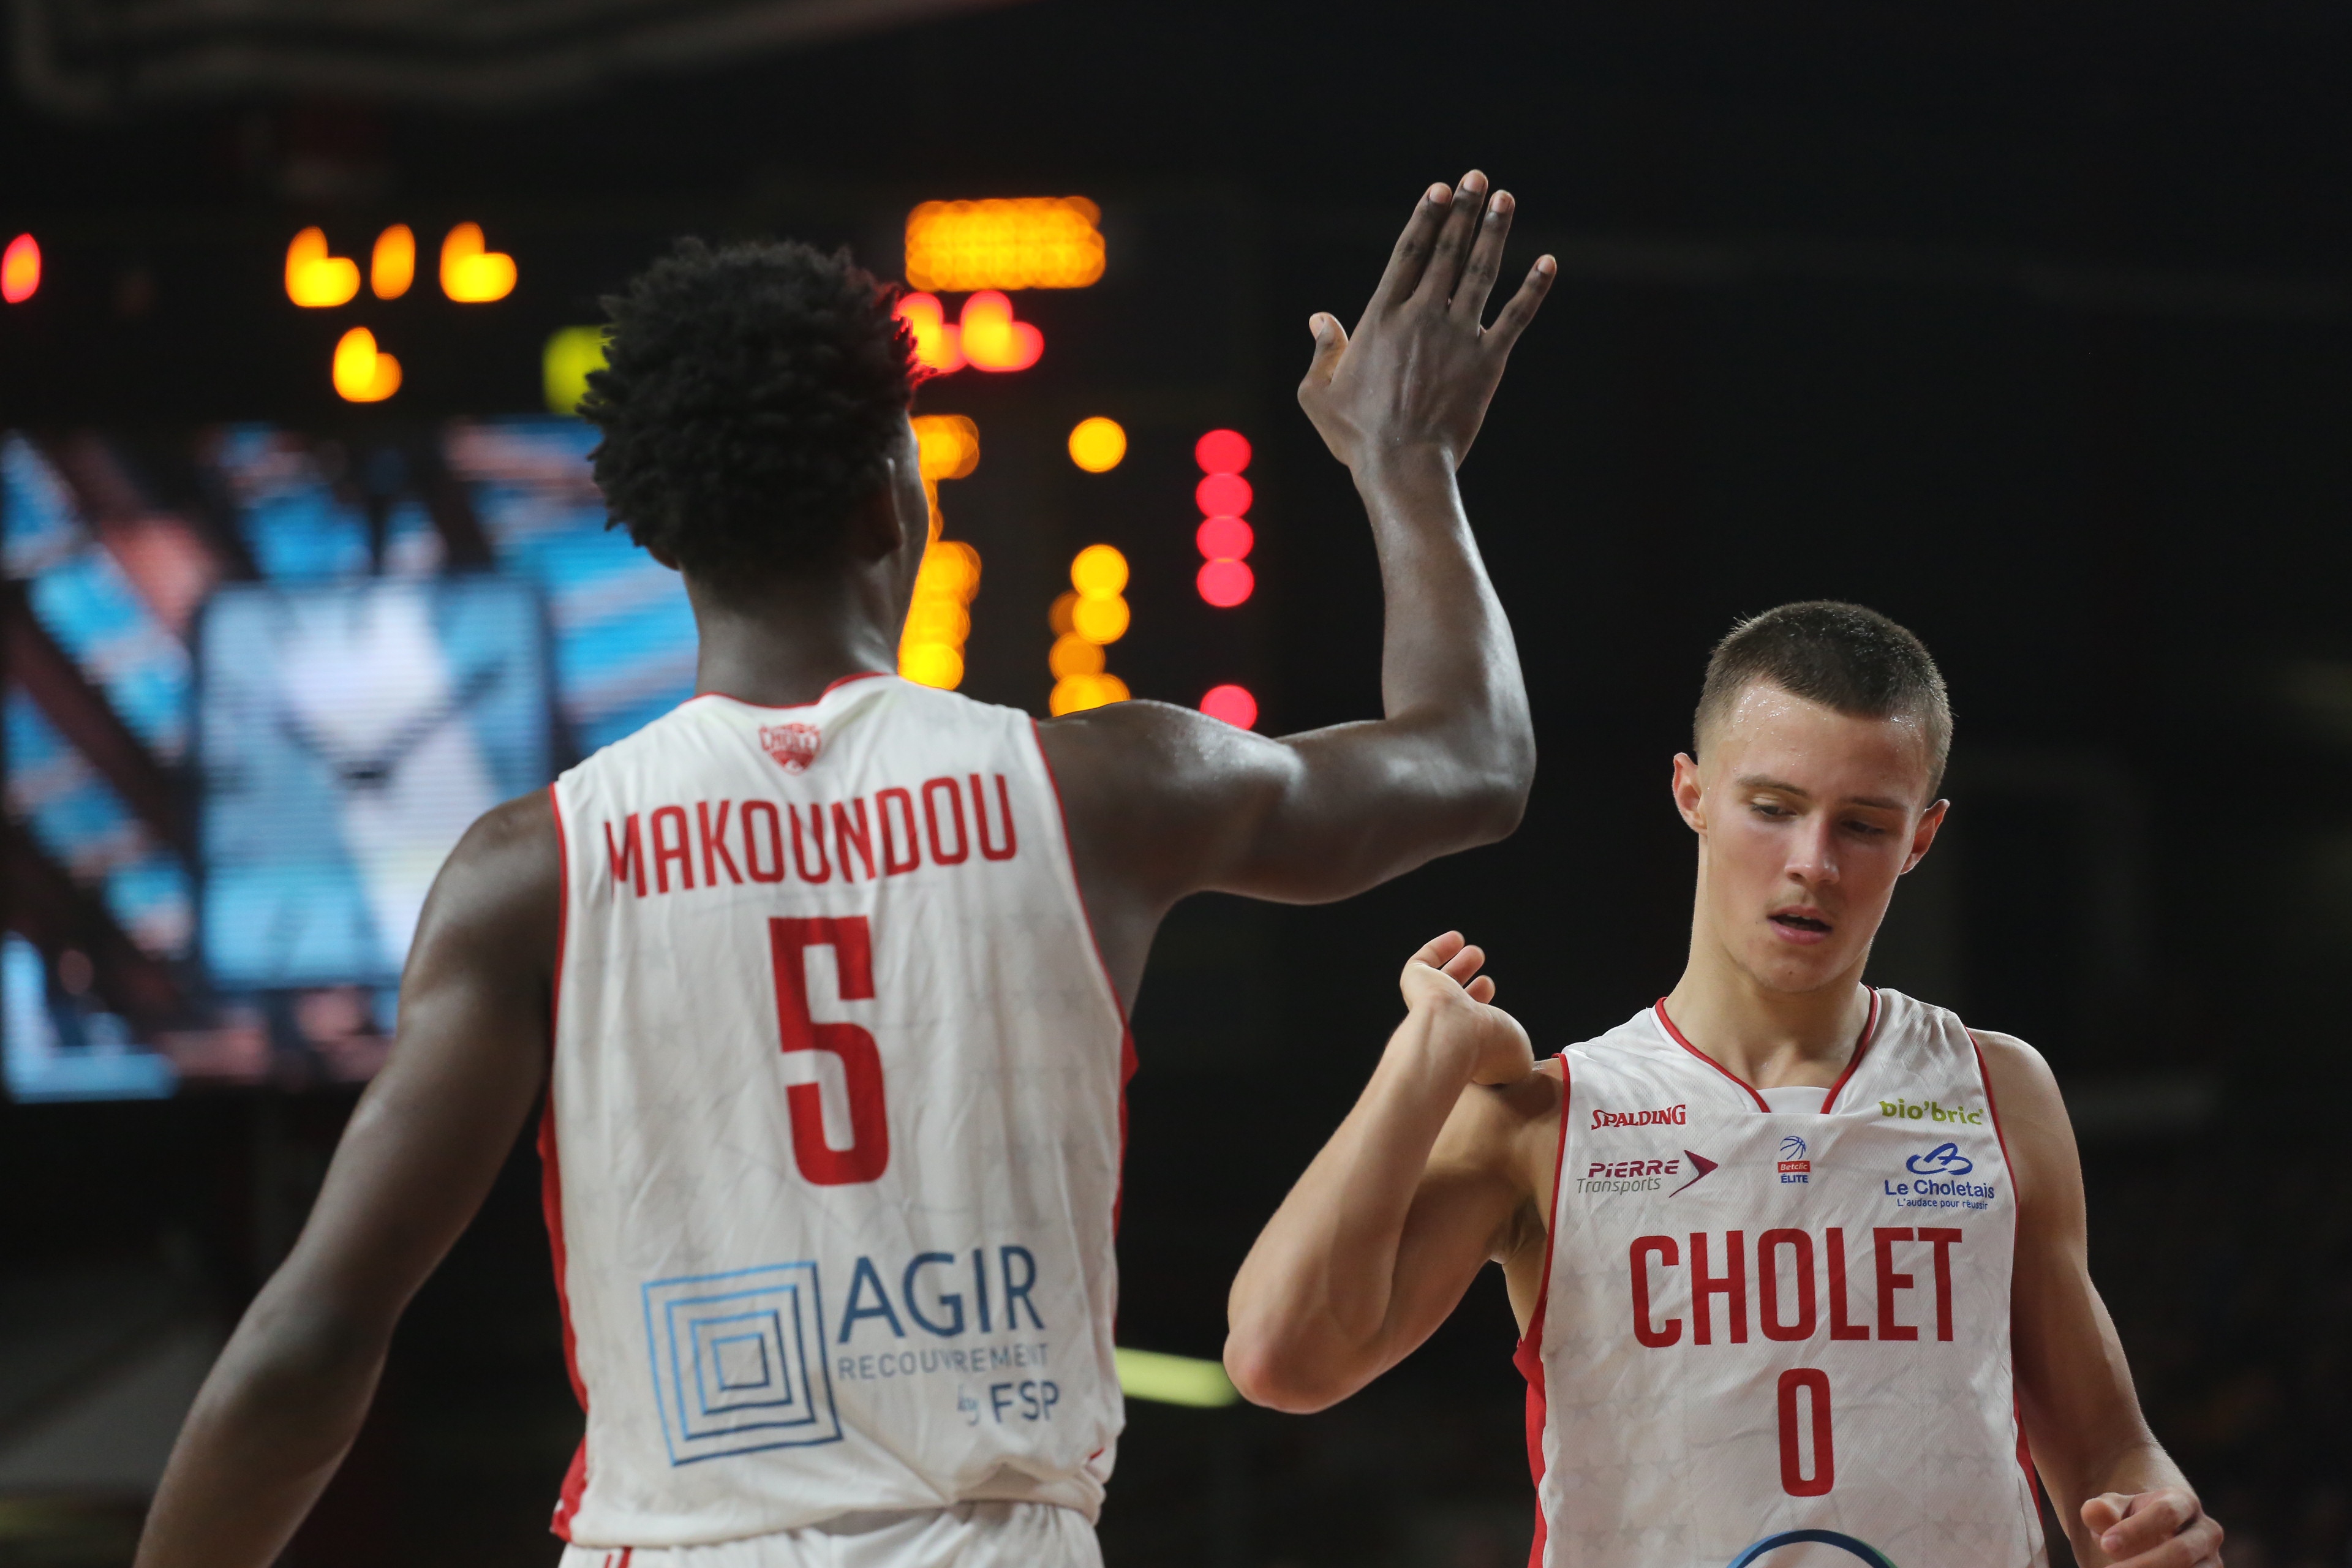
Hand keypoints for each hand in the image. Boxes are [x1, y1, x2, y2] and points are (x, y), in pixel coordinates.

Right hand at [1298, 171, 1555, 471]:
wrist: (1403, 466)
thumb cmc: (1357, 436)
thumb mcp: (1318, 394)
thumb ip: (1322, 351)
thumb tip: (1320, 319)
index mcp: (1381, 319)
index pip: (1408, 255)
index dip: (1425, 218)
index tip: (1439, 189)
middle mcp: (1422, 317)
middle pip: (1447, 252)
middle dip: (1462, 210)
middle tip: (1475, 177)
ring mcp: (1458, 336)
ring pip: (1481, 272)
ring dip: (1495, 231)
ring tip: (1504, 198)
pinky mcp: (1488, 362)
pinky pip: (1516, 318)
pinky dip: (1534, 289)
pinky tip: (1548, 263)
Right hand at [1399, 931, 1532, 1085]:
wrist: (1458, 1038)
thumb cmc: (1490, 1050)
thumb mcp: (1520, 1053)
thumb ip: (1520, 1049)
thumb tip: (1526, 1057)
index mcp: (1467, 1048)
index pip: (1472, 1029)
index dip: (1483, 1011)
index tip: (1493, 998)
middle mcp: (1446, 1027)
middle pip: (1456, 1005)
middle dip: (1471, 988)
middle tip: (1485, 977)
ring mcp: (1428, 1005)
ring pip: (1440, 983)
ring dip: (1459, 967)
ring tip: (1475, 953)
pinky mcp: (1415, 981)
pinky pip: (1421, 963)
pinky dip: (1437, 949)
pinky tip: (1455, 939)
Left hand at [2082, 1487, 2221, 1566]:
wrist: (2149, 1541)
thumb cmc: (2127, 1522)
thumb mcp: (2113, 1512)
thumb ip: (2102, 1511)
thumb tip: (2092, 1511)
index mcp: (2183, 1502)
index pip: (2165, 1512)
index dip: (2135, 1529)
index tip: (2105, 1545)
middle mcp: (2207, 1531)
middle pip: (2182, 1551)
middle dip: (2143, 1565)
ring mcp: (2212, 1561)